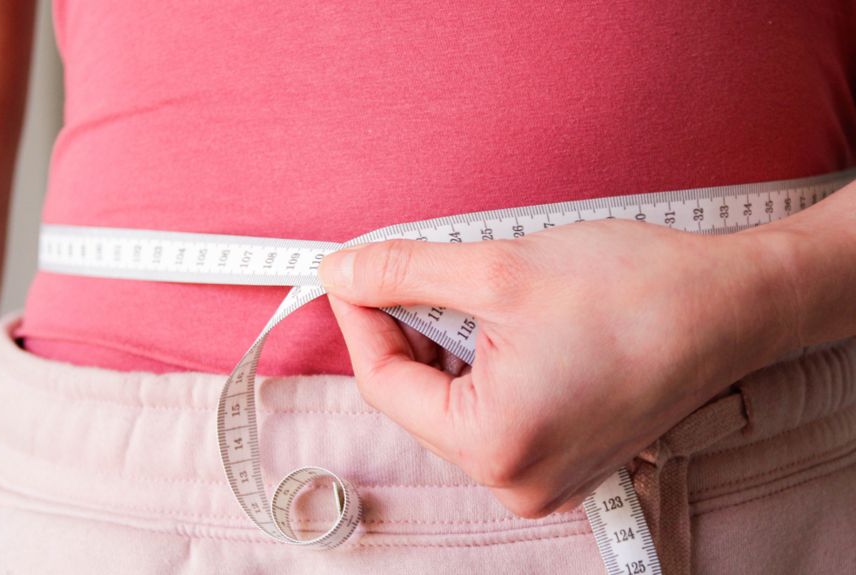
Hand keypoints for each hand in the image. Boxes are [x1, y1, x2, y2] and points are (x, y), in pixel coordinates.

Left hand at [318, 219, 791, 517]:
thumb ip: (404, 272)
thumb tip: (342, 274)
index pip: (383, 383)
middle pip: (419, 396)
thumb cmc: (635, 289)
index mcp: (494, 445)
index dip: (360, 319)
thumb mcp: (498, 268)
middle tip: (419, 268)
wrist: (733, 304)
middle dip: (409, 327)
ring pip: (455, 401)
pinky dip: (483, 363)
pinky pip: (494, 411)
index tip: (352, 272)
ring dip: (448, 341)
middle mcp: (516, 481)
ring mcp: (543, 477)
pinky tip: (505, 320)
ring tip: (481, 290)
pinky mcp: (565, 459)